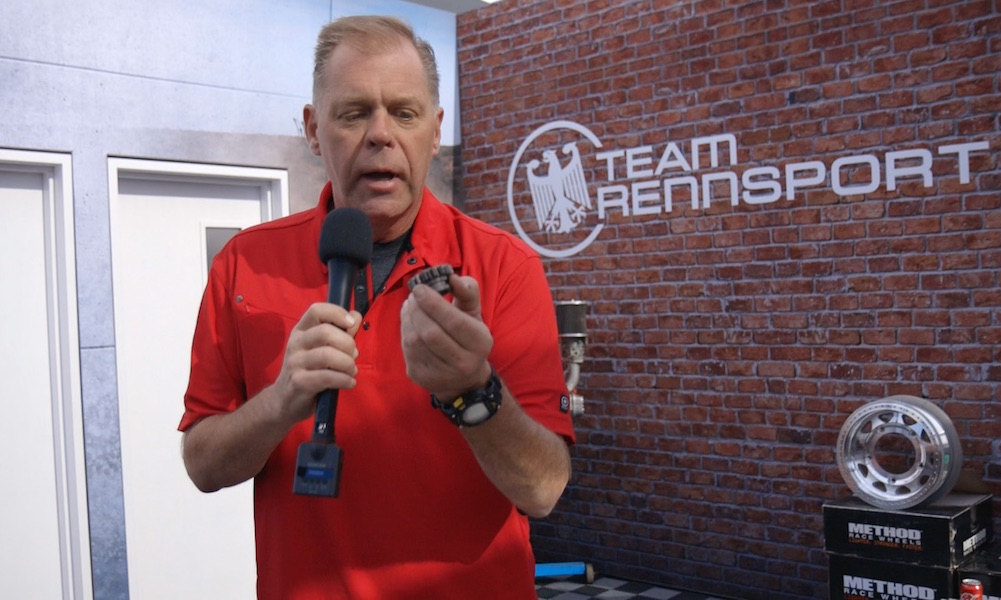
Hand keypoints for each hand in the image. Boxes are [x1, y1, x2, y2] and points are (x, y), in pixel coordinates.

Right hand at [271, 302, 361, 424]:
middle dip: (348, 344)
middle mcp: (296, 343)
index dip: (337, 313)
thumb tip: (356, 316)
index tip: (351, 324)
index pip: (317, 310)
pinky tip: (350, 382)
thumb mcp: (321, 348)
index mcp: (301, 330)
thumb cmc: (309, 370)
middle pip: (325, 332)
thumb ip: (340, 332)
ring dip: (348, 363)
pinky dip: (344, 379)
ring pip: (327, 355)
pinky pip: (327, 377)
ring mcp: (295, 362)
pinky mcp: (299, 382)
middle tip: (353, 356)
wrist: (285, 400)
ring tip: (351, 371)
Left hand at [400, 274, 493, 400]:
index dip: (433, 304)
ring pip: (415, 342)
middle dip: (417, 310)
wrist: (464, 378)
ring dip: (408, 319)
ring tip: (410, 305)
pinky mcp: (422, 378)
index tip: (419, 288)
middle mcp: (463, 363)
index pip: (454, 322)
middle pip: (431, 333)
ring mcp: (441, 374)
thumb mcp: (474, 313)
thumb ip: (467, 291)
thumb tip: (452, 277)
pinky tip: (408, 320)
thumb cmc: (468, 336)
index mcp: (479, 343)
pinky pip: (407, 350)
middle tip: (413, 294)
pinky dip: (404, 330)